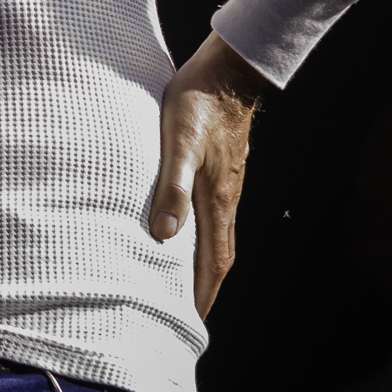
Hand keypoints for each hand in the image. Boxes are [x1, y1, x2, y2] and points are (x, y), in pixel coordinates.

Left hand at [148, 31, 271, 317]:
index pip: (213, 262)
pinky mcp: (218, 168)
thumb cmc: (199, 101)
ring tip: (180, 284)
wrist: (228, 69)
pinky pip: (211, 215)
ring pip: (215, 235)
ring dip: (201, 264)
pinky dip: (199, 235)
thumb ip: (171, 187)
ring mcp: (224, 183)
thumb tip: (164, 235)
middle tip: (184, 315)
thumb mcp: (177, 142)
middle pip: (218, 257)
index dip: (202, 295)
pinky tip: (183, 232)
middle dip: (203, 289)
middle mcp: (225, 198)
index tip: (189, 323)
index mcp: (217, 199)